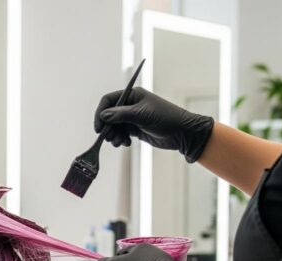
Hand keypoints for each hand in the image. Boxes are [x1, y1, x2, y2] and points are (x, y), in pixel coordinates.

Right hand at [94, 87, 214, 162]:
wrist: (182, 133)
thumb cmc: (165, 118)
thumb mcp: (141, 115)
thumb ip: (120, 115)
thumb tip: (103, 116)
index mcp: (132, 95)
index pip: (108, 100)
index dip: (101, 113)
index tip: (99, 127)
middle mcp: (130, 105)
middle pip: (109, 115)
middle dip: (108, 128)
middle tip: (110, 138)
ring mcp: (132, 117)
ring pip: (114, 126)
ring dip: (114, 136)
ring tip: (120, 143)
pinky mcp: (135, 129)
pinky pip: (121, 134)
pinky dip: (120, 140)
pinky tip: (127, 144)